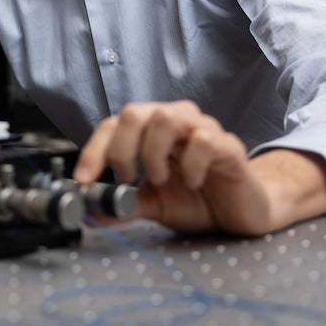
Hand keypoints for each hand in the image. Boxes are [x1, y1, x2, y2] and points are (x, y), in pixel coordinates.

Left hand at [73, 101, 325, 235]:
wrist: (241, 214)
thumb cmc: (197, 200)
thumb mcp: (153, 205)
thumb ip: (123, 205)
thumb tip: (90, 213)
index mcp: (150, 132)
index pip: (112, 125)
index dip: (93, 150)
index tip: (84, 180)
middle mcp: (174, 122)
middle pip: (134, 112)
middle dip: (121, 148)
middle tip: (127, 178)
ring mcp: (202, 130)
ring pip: (165, 117)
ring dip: (153, 152)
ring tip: (159, 180)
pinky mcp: (229, 146)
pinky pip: (204, 140)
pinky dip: (190, 163)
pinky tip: (192, 182)